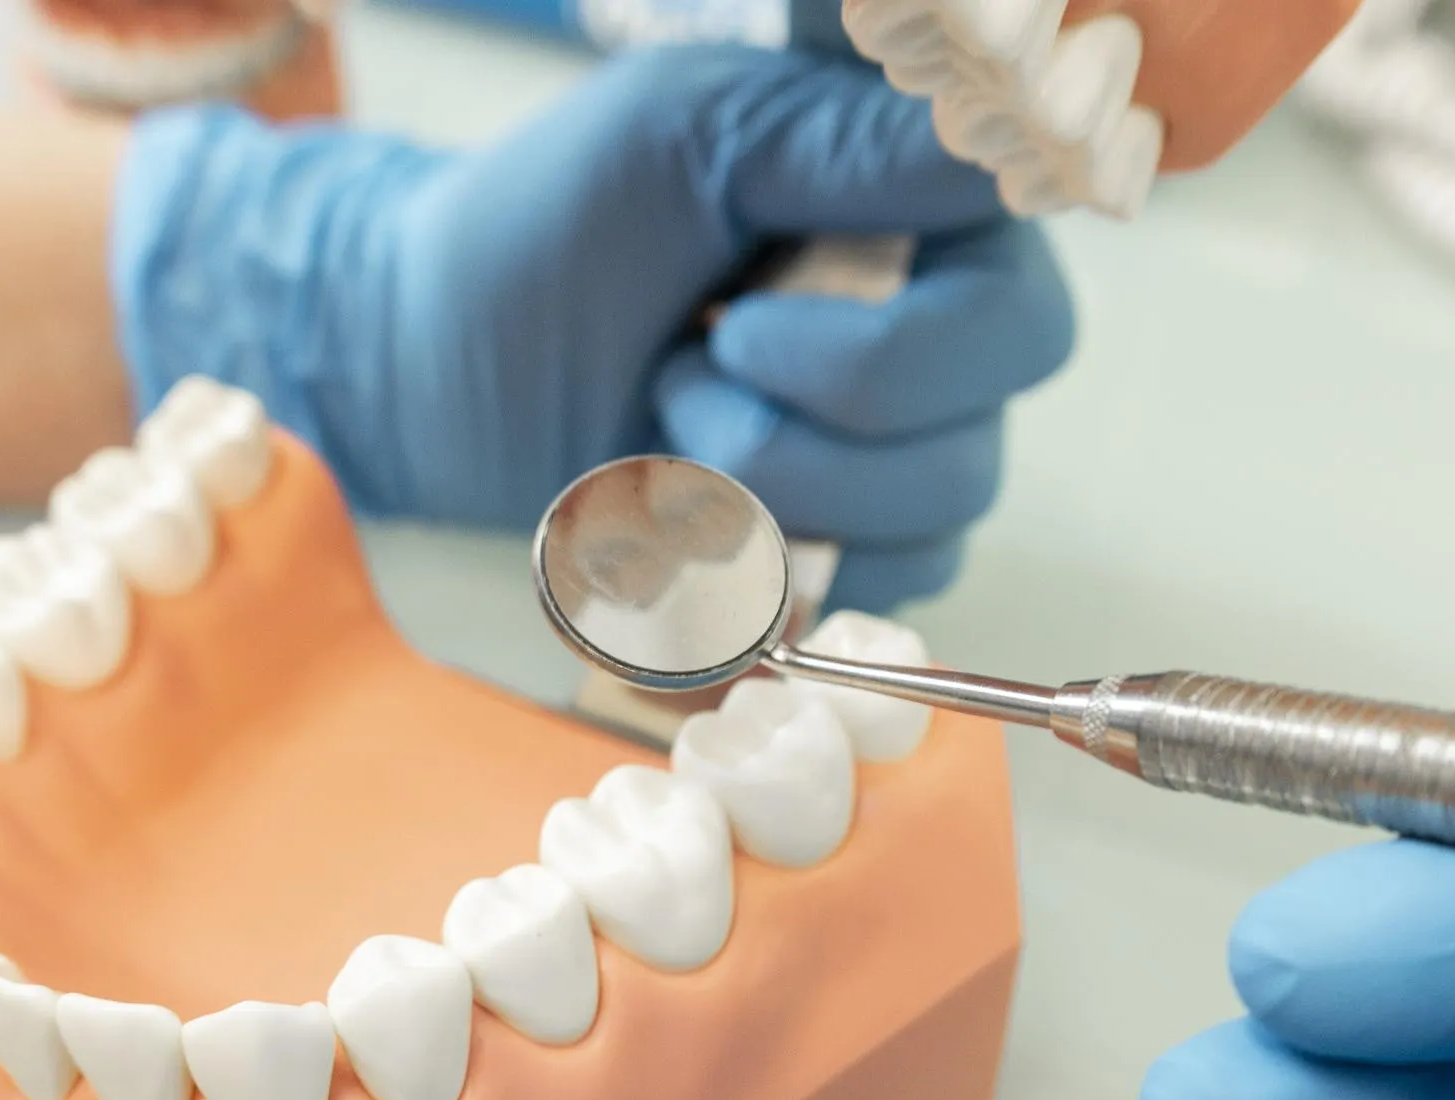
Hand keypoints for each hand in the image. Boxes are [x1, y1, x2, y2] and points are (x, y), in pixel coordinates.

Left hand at [111, 47, 1073, 610]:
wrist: (441, 362)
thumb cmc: (550, 227)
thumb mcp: (683, 140)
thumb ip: (842, 147)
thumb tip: (993, 150)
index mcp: (929, 223)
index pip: (1012, 319)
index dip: (885, 354)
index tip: (739, 323)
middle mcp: (944, 345)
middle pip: (970, 448)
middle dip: (797, 437)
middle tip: (683, 368)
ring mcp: (904, 457)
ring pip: (917, 537)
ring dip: (752, 499)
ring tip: (660, 424)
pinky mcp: (849, 552)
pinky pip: (864, 605)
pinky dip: (747, 575)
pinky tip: (673, 510)